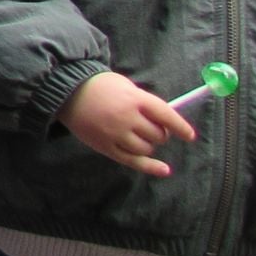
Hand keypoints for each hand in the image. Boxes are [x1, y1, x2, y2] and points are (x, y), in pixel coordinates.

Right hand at [57, 71, 194, 178]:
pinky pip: (133, 161)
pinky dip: (150, 166)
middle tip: (152, 128)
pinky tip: (164, 170)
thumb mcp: (125, 86)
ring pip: (147, 148)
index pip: (166, 116)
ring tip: (138, 136)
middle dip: (160, 133)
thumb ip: (143, 102)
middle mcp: (128, 118)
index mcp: (135, 99)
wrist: (66, 92)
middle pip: (158, 134)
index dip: (181, 127)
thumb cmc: (99, 86)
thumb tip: (164, 120)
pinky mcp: (105, 146)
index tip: (189, 136)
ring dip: (149, 144)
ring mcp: (116, 134)